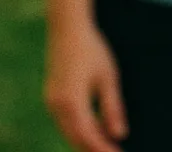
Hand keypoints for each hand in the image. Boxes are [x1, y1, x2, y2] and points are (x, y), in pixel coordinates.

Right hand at [44, 20, 127, 151]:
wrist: (68, 30)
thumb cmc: (92, 51)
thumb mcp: (108, 78)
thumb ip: (112, 108)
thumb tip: (120, 135)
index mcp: (71, 102)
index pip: (87, 135)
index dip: (102, 148)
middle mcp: (56, 106)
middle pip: (76, 138)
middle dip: (94, 149)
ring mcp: (51, 102)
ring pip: (69, 131)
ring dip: (87, 141)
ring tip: (108, 145)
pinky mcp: (52, 97)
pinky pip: (66, 121)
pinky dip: (81, 129)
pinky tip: (98, 130)